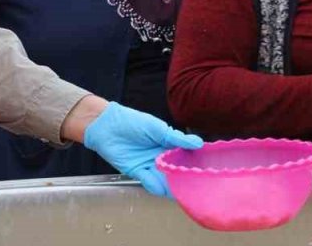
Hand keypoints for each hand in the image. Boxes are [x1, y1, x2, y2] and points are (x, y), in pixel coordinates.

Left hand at [82, 102, 202, 196]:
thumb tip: (198, 143)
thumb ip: (176, 138)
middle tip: (196, 185)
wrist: (106, 125)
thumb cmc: (132, 121)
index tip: (204, 171)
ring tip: (181, 190)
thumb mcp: (156, 128)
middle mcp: (160, 157)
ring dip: (171, 185)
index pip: (184, 157)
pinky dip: (156, 185)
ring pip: (164, 179)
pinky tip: (163, 188)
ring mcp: (149, 165)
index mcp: (168, 144)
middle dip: (184, 178)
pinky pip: (148, 181)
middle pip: (175, 171)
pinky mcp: (136, 171)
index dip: (193, 164)